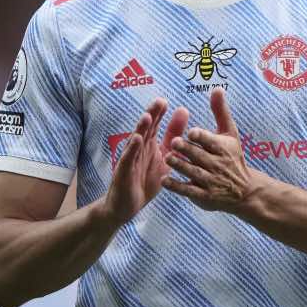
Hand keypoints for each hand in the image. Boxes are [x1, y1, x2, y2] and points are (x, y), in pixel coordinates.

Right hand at [104, 97, 189, 223]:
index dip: (159, 113)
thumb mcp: (163, 157)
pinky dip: (132, 149)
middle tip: (159, 102)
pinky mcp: (124, 171)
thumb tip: (183, 112)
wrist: (126, 205)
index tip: (166, 101)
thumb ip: (172, 137)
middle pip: (145, 129)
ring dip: (141, 129)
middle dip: (151, 115)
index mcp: (148, 145)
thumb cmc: (145, 180)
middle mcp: (137, 149)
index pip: (154, 126)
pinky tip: (136, 140)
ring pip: (135, 141)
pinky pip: (128, 159)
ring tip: (148, 117)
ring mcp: (130, 159)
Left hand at [162, 87, 267, 213]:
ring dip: (180, 166)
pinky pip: (188, 191)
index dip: (201, 137)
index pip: (211, 141)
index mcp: (222, 148)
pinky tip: (164, 180)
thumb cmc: (233, 157)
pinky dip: (176, 186)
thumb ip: (220, 111)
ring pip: (193, 172)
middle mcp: (217, 165)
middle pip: (200, 156)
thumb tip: (216, 88)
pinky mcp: (203, 196)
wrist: (243, 191)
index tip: (191, 132)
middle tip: (174, 143)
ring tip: (168, 158)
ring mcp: (210, 181)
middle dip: (187, 150)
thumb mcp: (230, 134)